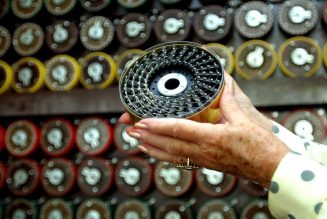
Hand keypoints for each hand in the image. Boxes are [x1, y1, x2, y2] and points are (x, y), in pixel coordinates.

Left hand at [119, 74, 288, 186]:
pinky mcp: (207, 164)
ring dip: (152, 148)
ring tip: (137, 142)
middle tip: (131, 129)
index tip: (143, 121)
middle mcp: (204, 151)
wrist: (271, 168)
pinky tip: (157, 153)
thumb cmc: (260, 146)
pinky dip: (165, 157)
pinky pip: (181, 161)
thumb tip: (220, 83)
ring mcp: (204, 160)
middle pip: (169, 144)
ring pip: (172, 156)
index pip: (179, 129)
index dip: (159, 125)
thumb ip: (228, 100)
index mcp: (212, 138)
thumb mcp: (244, 119)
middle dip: (148, 137)